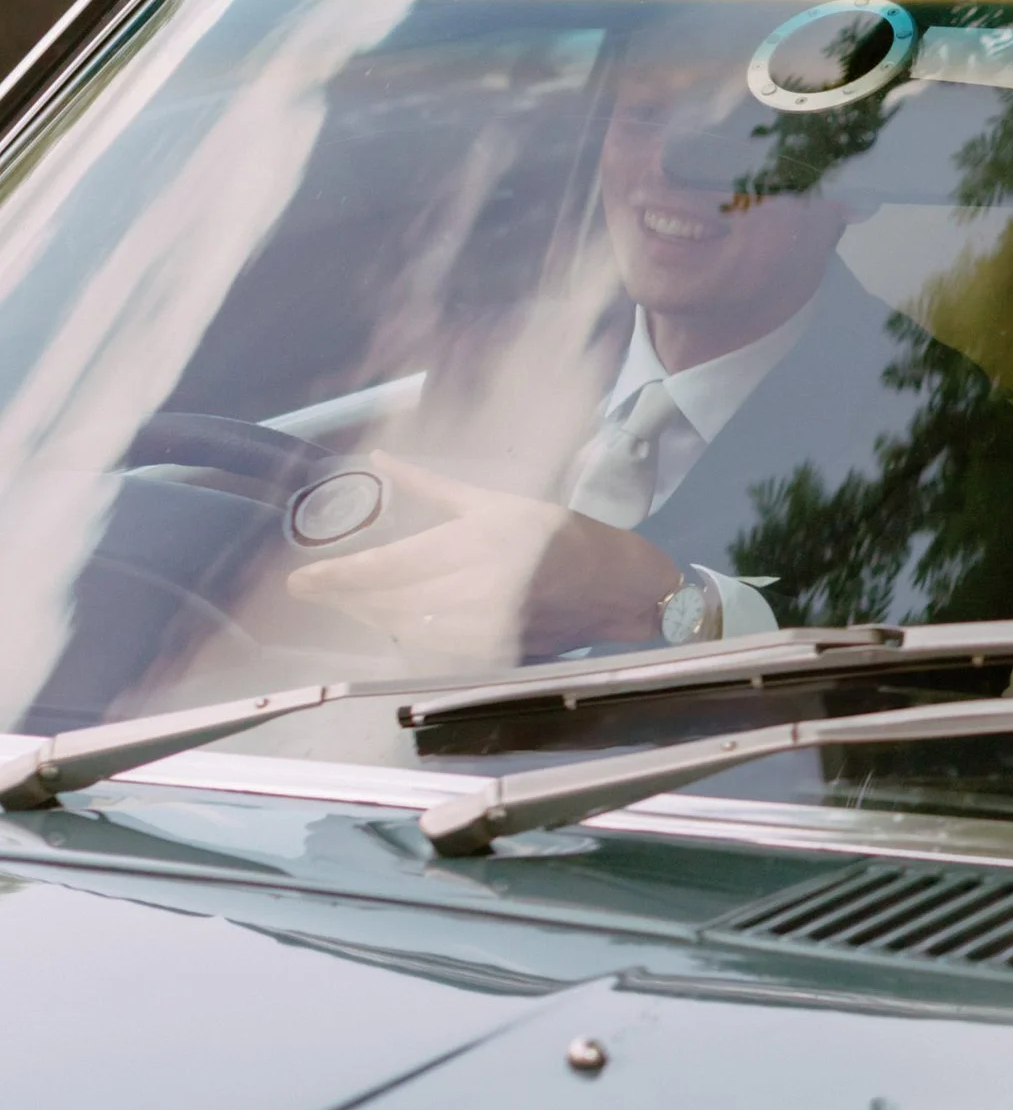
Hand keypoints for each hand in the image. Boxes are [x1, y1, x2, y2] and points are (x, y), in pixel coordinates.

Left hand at [286, 451, 681, 663]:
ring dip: (374, 619)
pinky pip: (436, 650)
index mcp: (474, 540)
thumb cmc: (554, 533)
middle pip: (391, 601)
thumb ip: (430, 486)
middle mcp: (478, 584)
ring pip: (408, 629)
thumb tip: (382, 459)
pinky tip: (394, 625)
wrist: (614, 584)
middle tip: (314, 591)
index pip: (391, 564)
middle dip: (348, 599)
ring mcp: (488, 623)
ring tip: (351, 606)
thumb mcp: (492, 501)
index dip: (341, 576)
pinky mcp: (497, 649)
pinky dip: (408, 638)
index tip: (301, 581)